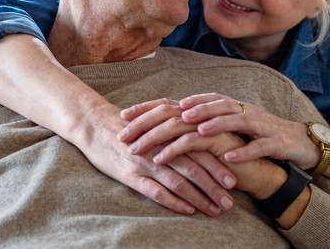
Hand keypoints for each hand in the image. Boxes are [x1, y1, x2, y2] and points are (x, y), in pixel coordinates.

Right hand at [78, 103, 236, 215]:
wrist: (93, 123)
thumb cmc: (128, 125)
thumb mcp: (154, 120)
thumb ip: (176, 129)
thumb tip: (201, 140)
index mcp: (170, 131)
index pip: (201, 150)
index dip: (219, 165)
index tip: (236, 180)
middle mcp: (162, 146)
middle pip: (196, 167)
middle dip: (215, 186)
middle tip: (231, 201)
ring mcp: (147, 160)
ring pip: (180, 181)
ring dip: (200, 197)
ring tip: (215, 210)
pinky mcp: (131, 174)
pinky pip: (156, 191)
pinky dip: (175, 201)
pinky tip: (188, 210)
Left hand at [125, 93, 320, 169]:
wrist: (295, 142)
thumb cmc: (253, 137)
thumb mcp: (221, 129)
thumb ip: (196, 124)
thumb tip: (162, 123)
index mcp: (218, 106)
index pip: (178, 103)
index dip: (150, 108)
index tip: (123, 117)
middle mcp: (233, 109)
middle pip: (195, 110)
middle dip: (162, 123)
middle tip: (136, 137)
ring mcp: (254, 122)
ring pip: (227, 120)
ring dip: (205, 128)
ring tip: (183, 136)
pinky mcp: (271, 139)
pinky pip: (255, 145)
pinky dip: (242, 150)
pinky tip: (227, 157)